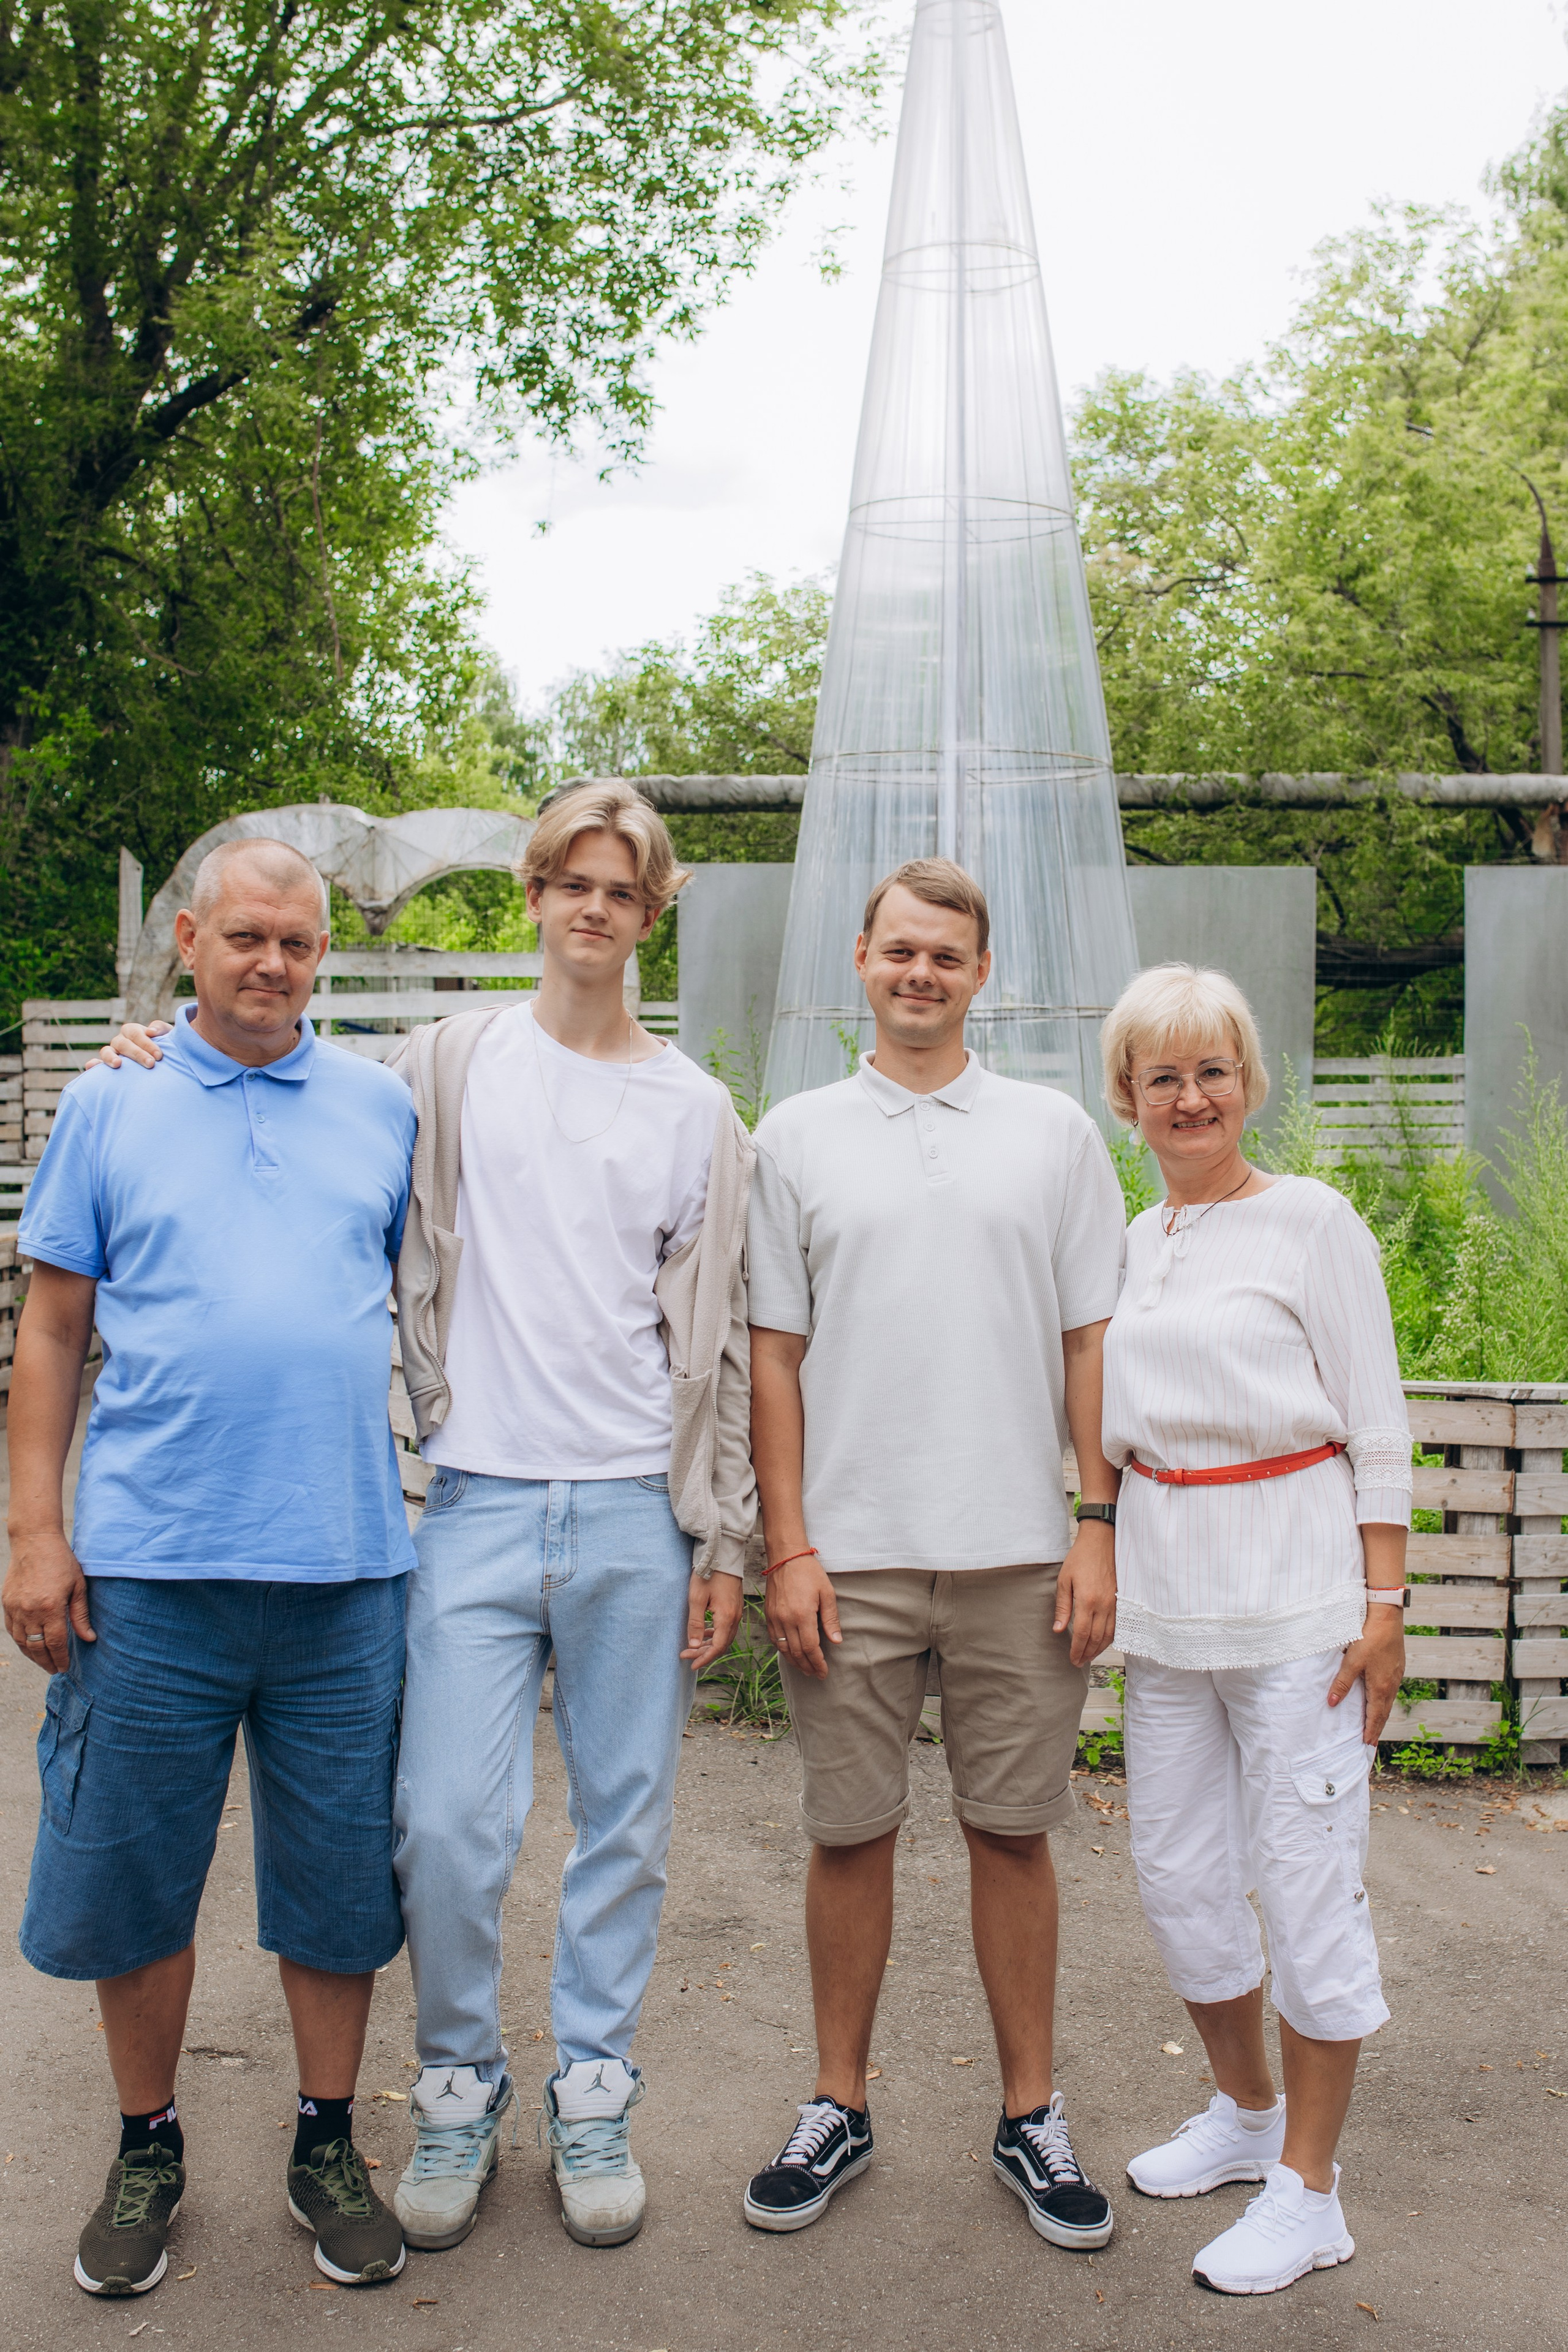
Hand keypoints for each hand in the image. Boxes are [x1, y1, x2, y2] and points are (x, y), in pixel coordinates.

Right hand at [2, 1530, 93, 1671]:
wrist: (34, 1541)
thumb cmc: (61, 1561)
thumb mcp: (78, 1586)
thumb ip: (81, 1615)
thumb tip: (89, 1639)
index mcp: (50, 1607)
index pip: (55, 1643)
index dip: (60, 1658)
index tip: (65, 1667)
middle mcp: (30, 1610)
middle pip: (36, 1647)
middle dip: (46, 1662)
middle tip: (55, 1670)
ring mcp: (15, 1607)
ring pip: (21, 1641)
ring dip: (32, 1655)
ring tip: (43, 1662)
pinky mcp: (6, 1603)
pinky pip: (11, 1629)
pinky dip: (20, 1641)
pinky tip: (28, 1646)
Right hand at [99, 1020, 171, 1069]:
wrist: (165, 1065)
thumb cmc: (166, 1048)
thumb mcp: (168, 1037)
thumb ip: (162, 1029)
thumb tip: (150, 1031)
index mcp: (132, 1031)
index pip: (135, 1033)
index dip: (147, 1043)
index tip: (159, 1055)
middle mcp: (120, 1041)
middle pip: (123, 1044)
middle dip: (137, 1054)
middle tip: (151, 1064)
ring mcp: (112, 1054)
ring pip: (106, 1051)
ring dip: (110, 1057)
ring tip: (118, 1064)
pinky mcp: (106, 1067)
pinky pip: (96, 1065)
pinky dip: (93, 1065)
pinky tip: (91, 1067)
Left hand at [681, 1570, 742, 1671]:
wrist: (722, 1554)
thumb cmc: (708, 1574)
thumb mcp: (696, 1598)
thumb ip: (695, 1623)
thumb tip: (694, 1646)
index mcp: (726, 1617)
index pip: (717, 1647)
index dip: (704, 1658)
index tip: (690, 1664)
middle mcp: (735, 1617)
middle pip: (721, 1644)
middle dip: (704, 1653)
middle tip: (686, 1656)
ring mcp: (737, 1612)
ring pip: (724, 1637)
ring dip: (709, 1645)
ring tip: (693, 1647)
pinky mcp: (734, 1606)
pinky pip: (726, 1628)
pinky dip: (714, 1635)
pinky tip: (703, 1633)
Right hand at [764, 1552, 840, 1678]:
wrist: (786, 1557)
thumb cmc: (809, 1573)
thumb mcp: (827, 1593)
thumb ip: (831, 1619)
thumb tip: (836, 1641)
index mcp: (802, 1615)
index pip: (810, 1648)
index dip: (817, 1663)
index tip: (824, 1671)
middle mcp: (786, 1619)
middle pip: (797, 1652)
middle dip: (808, 1666)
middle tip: (816, 1674)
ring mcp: (775, 1618)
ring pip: (783, 1649)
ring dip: (795, 1662)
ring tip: (805, 1669)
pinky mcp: (768, 1615)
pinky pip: (774, 1640)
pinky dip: (783, 1651)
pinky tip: (790, 1654)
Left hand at [1054, 1524, 1116, 1667]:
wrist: (1102, 1541)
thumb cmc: (1080, 1558)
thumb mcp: (1064, 1580)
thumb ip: (1062, 1606)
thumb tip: (1058, 1629)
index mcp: (1087, 1600)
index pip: (1082, 1634)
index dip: (1077, 1649)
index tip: (1072, 1659)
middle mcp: (1104, 1605)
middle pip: (1096, 1638)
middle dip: (1087, 1653)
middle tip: (1079, 1662)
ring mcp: (1115, 1603)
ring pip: (1109, 1635)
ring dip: (1099, 1649)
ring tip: (1089, 1656)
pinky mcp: (1122, 1599)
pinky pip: (1118, 1625)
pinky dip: (1110, 1638)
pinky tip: (1103, 1642)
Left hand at [1327, 1607, 1405, 1743]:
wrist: (1387, 1617)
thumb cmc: (1369, 1638)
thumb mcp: (1352, 1662)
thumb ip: (1342, 1683)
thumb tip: (1332, 1703)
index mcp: (1381, 1687)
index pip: (1376, 1716)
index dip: (1371, 1731)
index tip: (1367, 1744)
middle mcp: (1391, 1684)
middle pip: (1384, 1712)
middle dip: (1377, 1727)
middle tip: (1371, 1741)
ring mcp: (1396, 1675)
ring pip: (1388, 1700)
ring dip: (1381, 1714)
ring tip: (1374, 1724)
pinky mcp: (1396, 1665)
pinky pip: (1390, 1689)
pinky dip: (1384, 1700)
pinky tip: (1379, 1697)